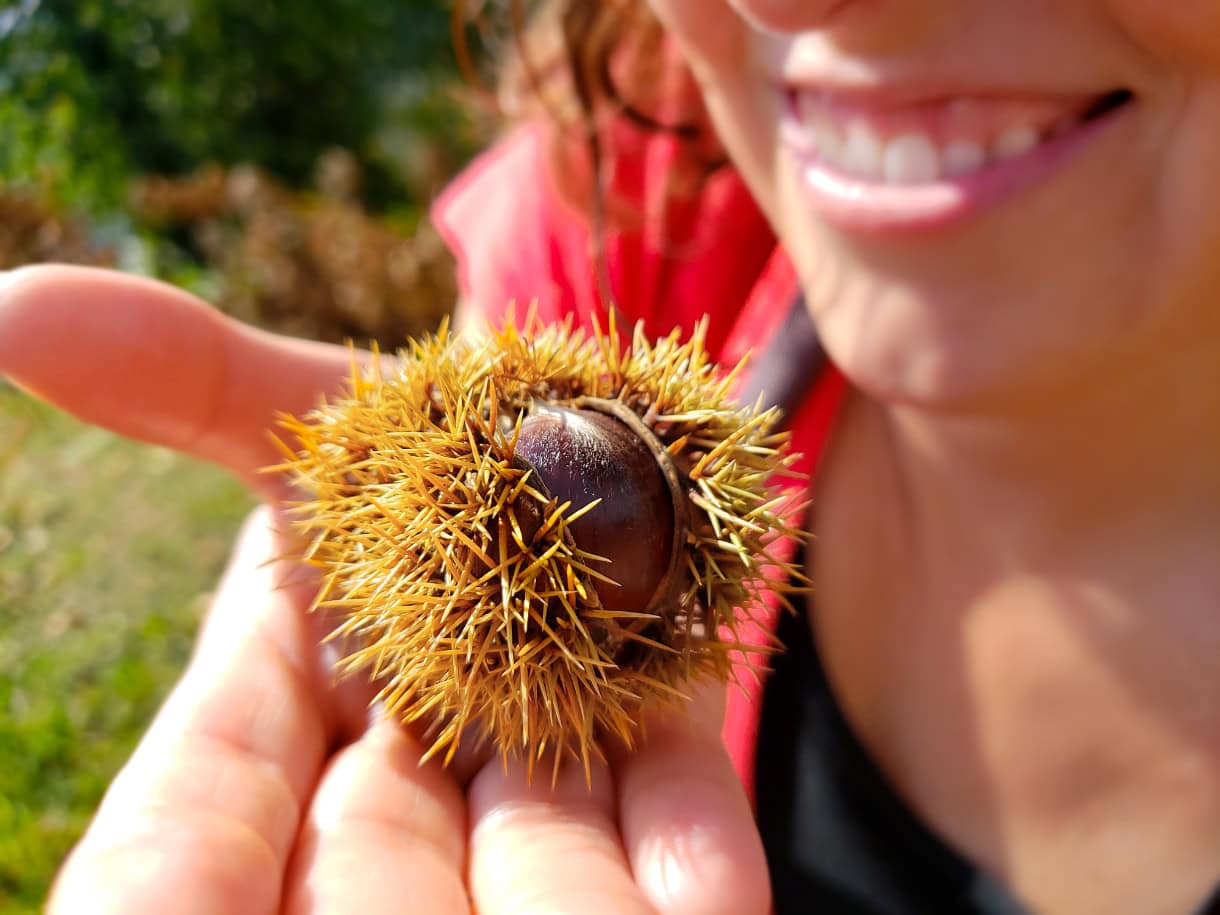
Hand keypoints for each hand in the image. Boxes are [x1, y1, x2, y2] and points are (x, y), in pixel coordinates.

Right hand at [0, 266, 769, 914]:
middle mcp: (395, 810)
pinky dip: (686, 862)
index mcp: (271, 753)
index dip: (174, 894)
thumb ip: (185, 379)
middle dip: (384, 899)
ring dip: (549, 896)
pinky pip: (680, 840)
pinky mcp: (665, 780)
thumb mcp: (300, 414)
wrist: (566, 443)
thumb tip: (10, 302)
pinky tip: (702, 906)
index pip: (178, 867)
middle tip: (410, 890)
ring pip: (532, 883)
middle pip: (372, 895)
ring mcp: (533, 805)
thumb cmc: (411, 441)